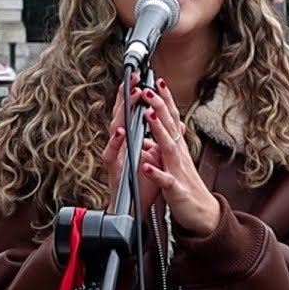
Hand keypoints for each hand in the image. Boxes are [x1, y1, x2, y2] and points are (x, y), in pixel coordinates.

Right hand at [101, 73, 159, 218]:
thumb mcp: (157, 158)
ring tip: (129, 96)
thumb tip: (176, 124)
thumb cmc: (143, 185)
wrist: (135, 210)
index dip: (137, 97)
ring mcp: (115, 156)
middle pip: (122, 116)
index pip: (133, 115)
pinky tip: (121, 132)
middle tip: (134, 79)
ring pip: (114, 129)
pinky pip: (112, 154)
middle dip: (127, 97)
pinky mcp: (113, 170)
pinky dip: (116, 143)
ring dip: (122, 112)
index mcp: (131, 142)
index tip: (145, 80)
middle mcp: (121, 146)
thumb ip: (161, 140)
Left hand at [137, 78, 220, 234]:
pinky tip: (145, 165)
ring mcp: (179, 172)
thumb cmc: (188, 189)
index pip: (172, 120)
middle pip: (170, 127)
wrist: (204, 215)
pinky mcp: (176, 191)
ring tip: (149, 115)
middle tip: (148, 89)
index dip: (165, 101)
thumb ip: (168, 146)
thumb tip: (160, 131)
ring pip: (169, 148)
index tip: (157, 81)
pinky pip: (166, 181)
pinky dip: (156, 173)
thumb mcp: (177, 163)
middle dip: (160, 107)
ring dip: (159, 131)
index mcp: (178, 149)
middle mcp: (180, 156)